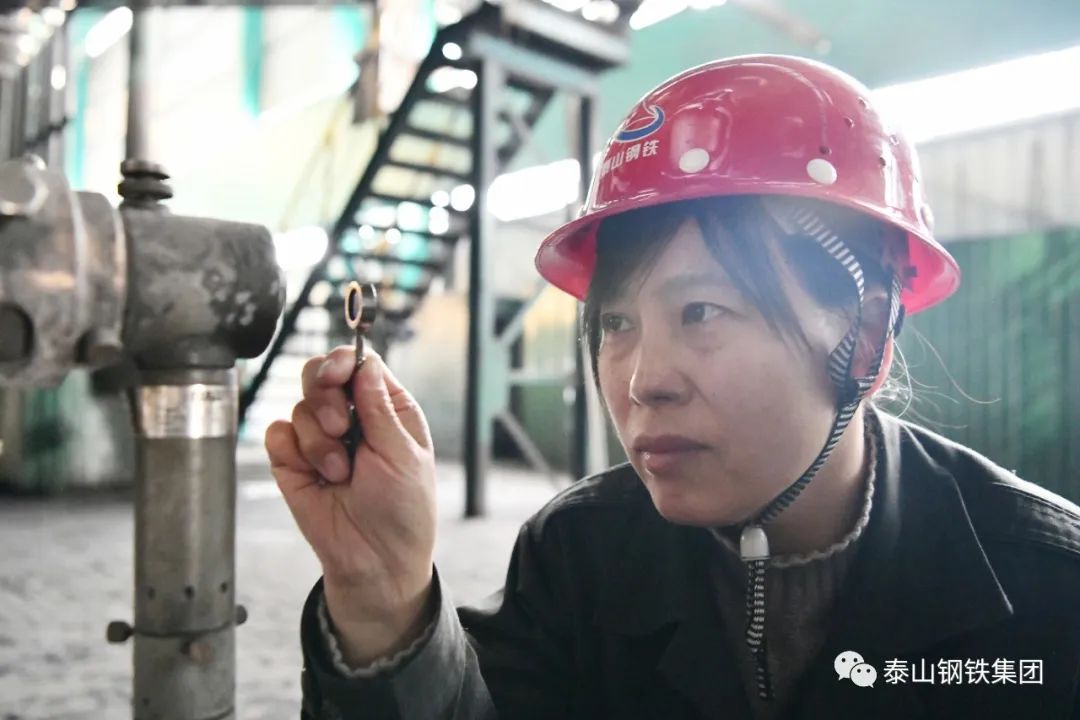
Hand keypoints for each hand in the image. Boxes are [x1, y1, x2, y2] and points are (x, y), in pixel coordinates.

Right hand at [265, 347, 436, 659]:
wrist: (375, 561)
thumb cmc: (402, 510)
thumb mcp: (402, 455)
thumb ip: (379, 408)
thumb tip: (365, 364)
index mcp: (387, 408)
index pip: (359, 365)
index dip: (343, 362)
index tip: (337, 375)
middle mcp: (352, 417)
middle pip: (320, 374)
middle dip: (325, 396)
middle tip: (340, 428)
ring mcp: (320, 438)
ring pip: (300, 407)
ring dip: (319, 441)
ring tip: (341, 473)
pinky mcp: (292, 462)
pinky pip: (277, 434)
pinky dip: (294, 453)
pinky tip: (318, 478)